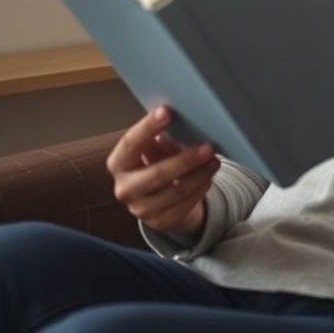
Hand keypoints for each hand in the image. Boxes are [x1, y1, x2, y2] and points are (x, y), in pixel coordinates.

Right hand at [106, 105, 220, 234]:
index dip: (147, 127)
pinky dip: (200, 188)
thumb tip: (179, 119)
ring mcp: (141, 209)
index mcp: (119, 163)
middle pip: (157, 173)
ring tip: (214, 160)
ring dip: (199, 174)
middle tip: (207, 147)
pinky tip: (208, 176)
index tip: (166, 111)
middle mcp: (125, 188)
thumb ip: (160, 136)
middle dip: (185, 159)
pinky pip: (185, 204)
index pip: (130, 143)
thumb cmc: (158, 166)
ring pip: (176, 191)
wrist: (162, 202)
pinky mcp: (161, 222)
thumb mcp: (155, 150)